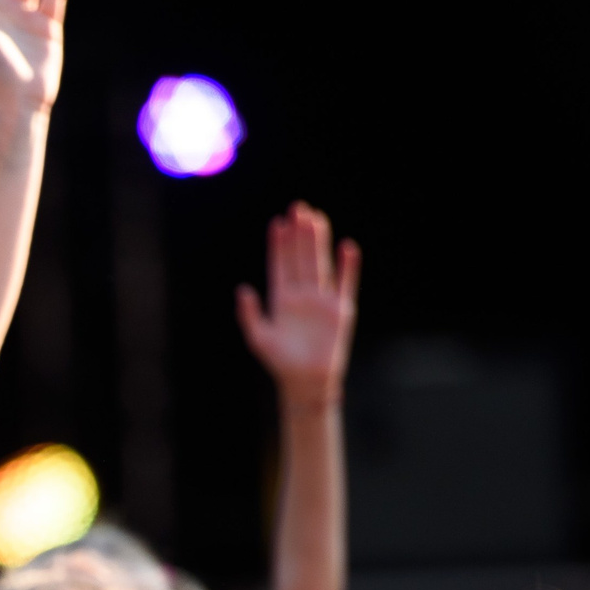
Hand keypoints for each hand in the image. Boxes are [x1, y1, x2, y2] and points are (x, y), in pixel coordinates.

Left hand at [236, 203, 360, 408]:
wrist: (305, 381)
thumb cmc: (279, 362)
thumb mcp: (258, 337)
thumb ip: (249, 314)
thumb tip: (242, 289)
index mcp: (281, 299)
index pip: (280, 265)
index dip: (279, 245)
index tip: (278, 223)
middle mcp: (302, 295)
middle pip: (300, 258)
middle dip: (299, 234)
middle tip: (298, 209)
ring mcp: (322, 300)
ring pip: (320, 264)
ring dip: (319, 242)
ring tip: (317, 219)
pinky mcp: (340, 309)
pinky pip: (344, 283)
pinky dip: (347, 266)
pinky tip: (346, 247)